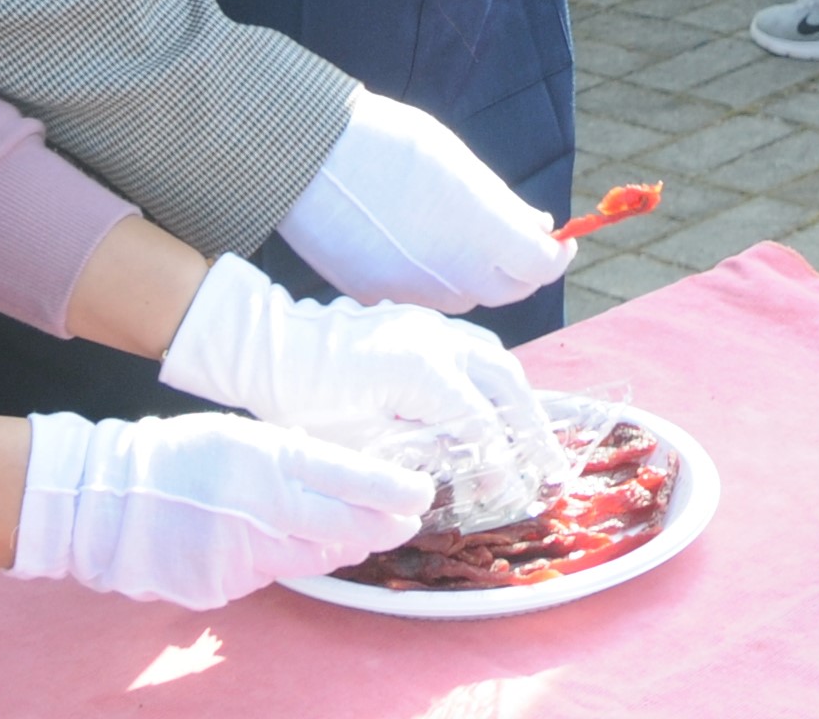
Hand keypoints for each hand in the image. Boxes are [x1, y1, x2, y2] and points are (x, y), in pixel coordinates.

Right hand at [11, 409, 429, 607]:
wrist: (107, 499)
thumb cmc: (180, 455)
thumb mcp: (244, 435)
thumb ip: (294, 458)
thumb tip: (347, 481)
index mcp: (271, 460)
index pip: (353, 479)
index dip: (395, 491)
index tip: (422, 494)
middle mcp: (265, 509)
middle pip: (348, 530)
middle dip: (385, 527)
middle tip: (405, 520)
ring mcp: (245, 554)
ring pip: (317, 559)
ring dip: (341, 546)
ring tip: (355, 533)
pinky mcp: (225, 586)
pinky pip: (273, 577)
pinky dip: (285, 561)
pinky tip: (277, 544)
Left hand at [157, 254, 559, 476]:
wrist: (269, 348)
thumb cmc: (305, 400)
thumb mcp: (359, 443)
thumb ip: (419, 455)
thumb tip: (462, 470)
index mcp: (423, 370)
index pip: (481, 422)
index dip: (498, 462)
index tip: (505, 495)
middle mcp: (437, 340)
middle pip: (506, 380)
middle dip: (531, 426)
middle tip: (550, 466)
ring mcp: (430, 325)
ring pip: (495, 358)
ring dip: (518, 398)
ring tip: (532, 439)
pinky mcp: (419, 323)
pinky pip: (473, 348)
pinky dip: (494, 378)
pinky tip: (496, 404)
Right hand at [276, 91, 573, 311]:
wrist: (307, 154)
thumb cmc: (387, 141)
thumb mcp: (459, 163)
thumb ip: (503, 204)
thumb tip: (538, 228)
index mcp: (482, 231)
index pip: (541, 266)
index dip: (556, 254)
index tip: (558, 240)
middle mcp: (452, 272)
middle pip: (508, 290)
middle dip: (521, 268)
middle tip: (518, 239)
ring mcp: (412, 291)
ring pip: (465, 298)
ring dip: (476, 275)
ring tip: (459, 233)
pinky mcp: (376, 298)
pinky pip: (421, 300)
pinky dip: (432, 279)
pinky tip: (416, 243)